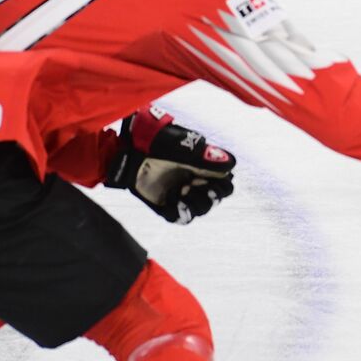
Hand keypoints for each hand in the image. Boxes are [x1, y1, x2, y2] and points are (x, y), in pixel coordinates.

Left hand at [105, 106, 236, 223]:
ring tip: (182, 190)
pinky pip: (179, 218)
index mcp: (204, 168)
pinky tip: (172, 197)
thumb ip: (206, 157)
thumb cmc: (158, 143)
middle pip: (215, 200)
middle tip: (193, 185)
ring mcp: (181, 194)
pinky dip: (178, 211)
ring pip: (200, 211)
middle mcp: (195, 182)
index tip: (210, 180)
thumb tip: (230, 164)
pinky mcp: (166, 204)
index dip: (222, 187)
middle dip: (209, 197)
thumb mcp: (184, 148)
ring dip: (194, 203)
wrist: (130, 152)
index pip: (226, 185)